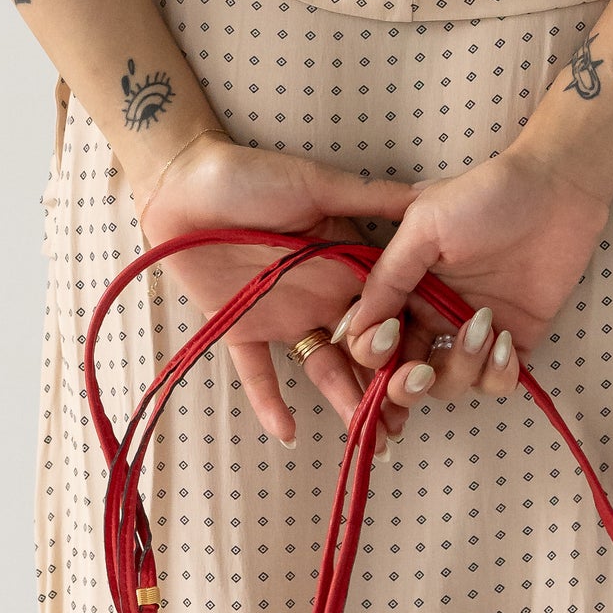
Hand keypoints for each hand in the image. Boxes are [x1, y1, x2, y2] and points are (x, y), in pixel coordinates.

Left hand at [134, 135, 417, 447]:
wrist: (181, 180)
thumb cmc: (250, 173)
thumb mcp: (317, 184)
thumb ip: (370, 197)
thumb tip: (427, 201)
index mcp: (347, 264)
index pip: (389, 312)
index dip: (410, 343)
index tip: (431, 372)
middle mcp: (323, 296)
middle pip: (363, 352)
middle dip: (386, 388)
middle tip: (404, 423)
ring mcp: (284, 316)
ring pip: (322, 369)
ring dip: (345, 403)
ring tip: (367, 439)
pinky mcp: (241, 327)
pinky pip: (259, 373)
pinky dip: (271, 404)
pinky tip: (288, 434)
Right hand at [337, 144, 612, 408]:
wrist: (555, 190)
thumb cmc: (484, 196)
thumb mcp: (423, 225)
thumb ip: (389, 276)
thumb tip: (356, 323)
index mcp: (405, 290)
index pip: (373, 339)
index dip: (372, 351)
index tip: (389, 337)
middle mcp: (434, 317)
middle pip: (405, 374)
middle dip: (406, 384)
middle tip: (422, 372)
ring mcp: (473, 333)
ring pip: (449, 384)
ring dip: (461, 369)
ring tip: (484, 328)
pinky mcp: (513, 342)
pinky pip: (496, 382)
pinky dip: (498, 374)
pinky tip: (506, 340)